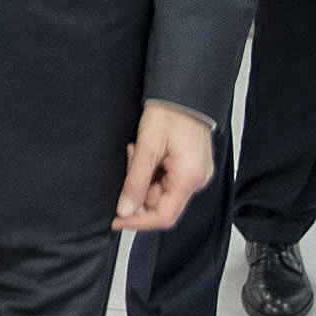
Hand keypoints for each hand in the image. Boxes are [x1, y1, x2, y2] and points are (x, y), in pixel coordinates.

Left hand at [114, 103, 214, 230]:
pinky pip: (167, 179)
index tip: (118, 220)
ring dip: (143, 175)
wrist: (184, 93)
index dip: (138, 222)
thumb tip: (125, 210)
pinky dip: (152, 170)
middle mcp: (197, 181)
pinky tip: (149, 151)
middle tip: (132, 159)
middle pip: (160, 203)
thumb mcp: (146, 147)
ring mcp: (196, 175)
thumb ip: (135, 181)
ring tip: (139, 150)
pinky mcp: (192, 168)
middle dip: (138, 187)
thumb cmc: (169, 114)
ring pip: (161, 190)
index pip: (164, 216)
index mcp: (189, 179)